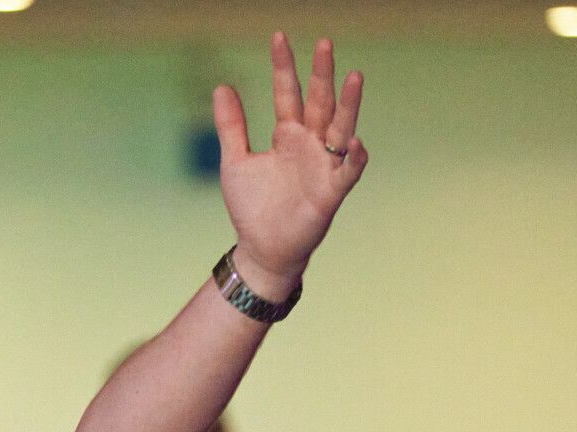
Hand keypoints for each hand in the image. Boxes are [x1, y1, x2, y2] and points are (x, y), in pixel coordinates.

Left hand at [213, 34, 367, 298]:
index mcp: (287, 135)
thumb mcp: (235, 161)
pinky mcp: (331, 193)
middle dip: (322, 74)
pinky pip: (347, 171)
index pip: (288, 92)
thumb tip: (222, 86)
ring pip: (341, 128)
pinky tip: (353, 140)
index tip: (277, 37)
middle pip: (319, 102)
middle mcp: (310, 144)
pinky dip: (353, 157)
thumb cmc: (252, 207)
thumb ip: (231, 126)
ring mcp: (323, 166)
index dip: (283, 66)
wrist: (261, 249)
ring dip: (348, 104)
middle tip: (324, 42)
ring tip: (354, 76)